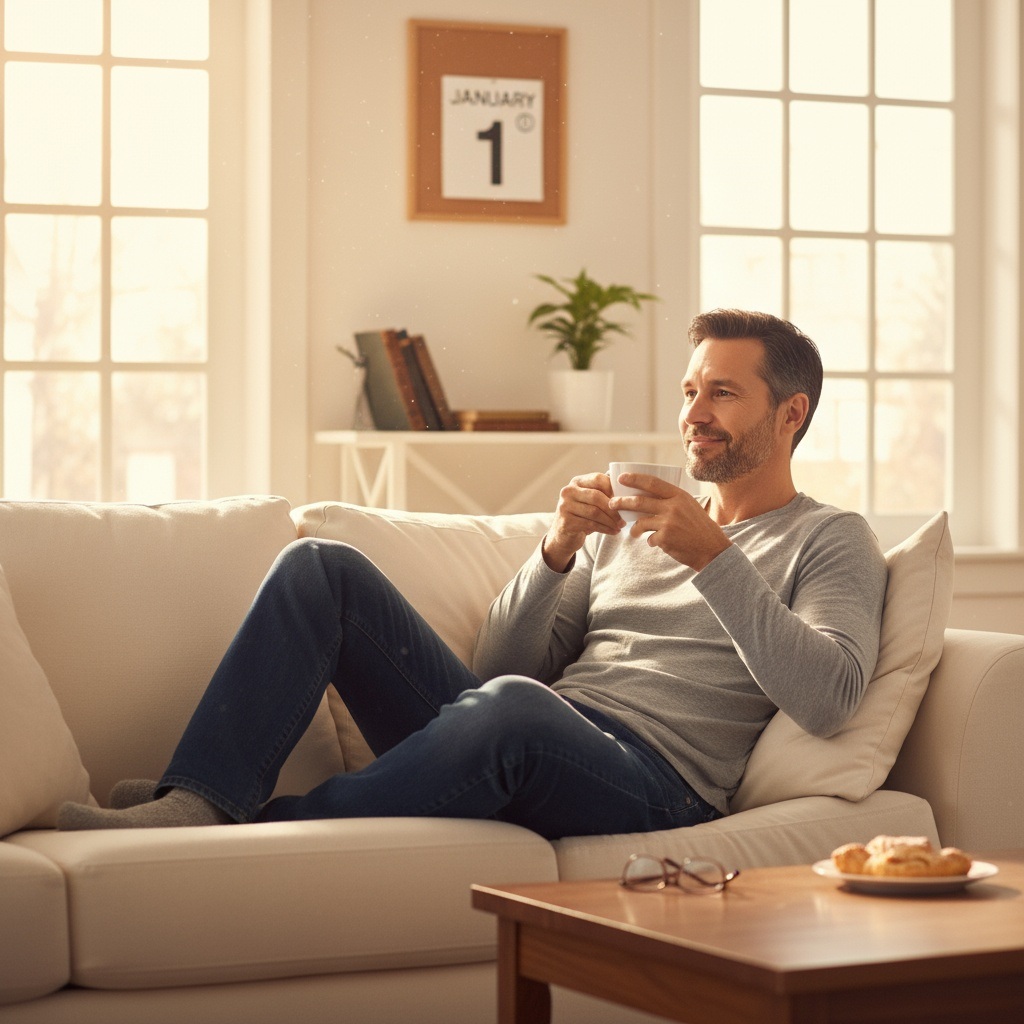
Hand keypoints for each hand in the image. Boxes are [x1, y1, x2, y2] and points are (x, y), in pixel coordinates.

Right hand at [542, 472, 623, 571]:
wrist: (564, 536)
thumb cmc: (582, 515)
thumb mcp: (589, 501)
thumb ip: (603, 492)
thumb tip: (628, 486)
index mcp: (576, 482)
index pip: (598, 479)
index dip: (613, 488)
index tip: (625, 500)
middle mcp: (568, 491)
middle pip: (596, 496)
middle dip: (613, 508)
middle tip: (624, 518)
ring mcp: (564, 506)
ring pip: (594, 512)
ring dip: (610, 521)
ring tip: (620, 526)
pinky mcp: (565, 522)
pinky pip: (590, 524)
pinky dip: (605, 529)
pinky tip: (613, 532)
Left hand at [607, 472, 731, 570]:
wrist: (712, 549)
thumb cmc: (699, 527)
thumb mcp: (689, 506)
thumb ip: (671, 500)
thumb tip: (646, 495)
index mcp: (679, 495)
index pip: (652, 482)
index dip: (634, 479)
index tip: (622, 478)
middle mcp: (673, 506)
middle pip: (639, 501)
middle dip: (622, 502)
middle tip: (611, 504)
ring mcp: (668, 523)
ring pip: (641, 522)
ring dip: (635, 529)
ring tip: (633, 532)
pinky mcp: (665, 538)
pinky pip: (649, 539)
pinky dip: (651, 542)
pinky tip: (658, 543)